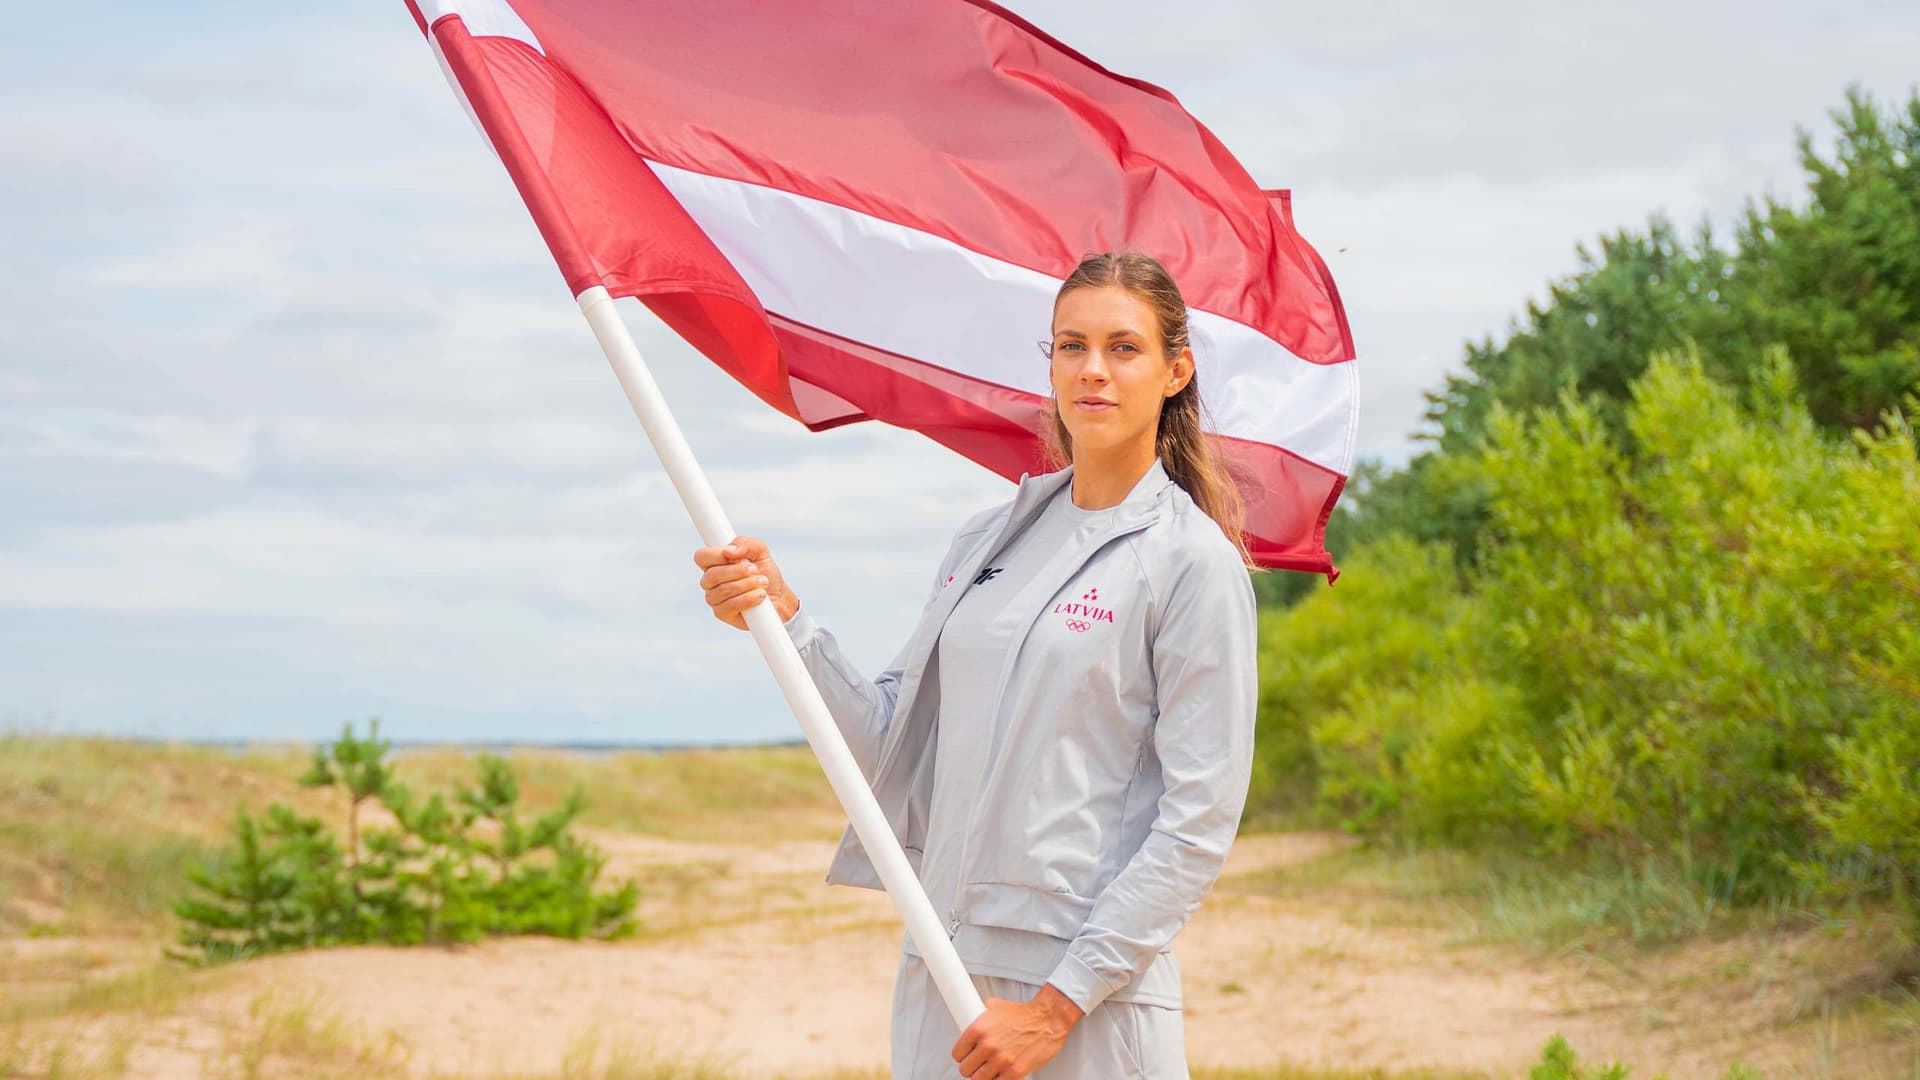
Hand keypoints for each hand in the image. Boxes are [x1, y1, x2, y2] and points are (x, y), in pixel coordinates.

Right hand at [691, 535, 799, 629]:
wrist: (779, 596)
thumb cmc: (765, 572)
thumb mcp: (760, 551)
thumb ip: (744, 544)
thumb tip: (728, 551)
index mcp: (714, 563)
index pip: (701, 557)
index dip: (716, 555)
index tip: (735, 556)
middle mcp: (710, 581)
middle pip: (712, 575)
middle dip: (738, 571)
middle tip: (755, 570)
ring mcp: (714, 598)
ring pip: (723, 590)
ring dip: (747, 584)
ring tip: (763, 582)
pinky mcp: (722, 613)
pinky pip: (730, 605)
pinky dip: (748, 598)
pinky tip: (760, 595)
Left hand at [951, 983, 1082, 1078]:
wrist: (1047, 1019)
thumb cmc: (1025, 1013)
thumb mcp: (996, 1007)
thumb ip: (981, 1016)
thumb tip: (972, 1016)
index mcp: (978, 1029)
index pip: (957, 1053)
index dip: (963, 1056)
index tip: (968, 1057)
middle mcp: (987, 1045)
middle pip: (965, 1070)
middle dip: (972, 1068)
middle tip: (980, 1064)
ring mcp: (1000, 1060)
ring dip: (984, 1076)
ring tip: (991, 1070)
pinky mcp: (1014, 1072)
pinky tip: (1002, 1073)